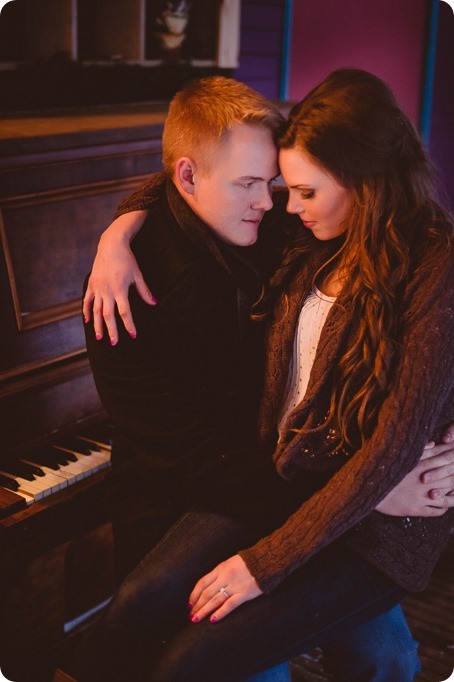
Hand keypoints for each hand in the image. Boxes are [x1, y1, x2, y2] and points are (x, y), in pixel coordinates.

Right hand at [82, 211, 154, 343]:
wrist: (111, 244)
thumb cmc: (127, 259)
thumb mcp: (138, 275)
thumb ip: (144, 291)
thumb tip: (154, 303)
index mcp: (120, 289)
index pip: (125, 312)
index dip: (129, 325)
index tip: (133, 335)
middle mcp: (107, 291)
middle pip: (108, 315)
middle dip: (111, 330)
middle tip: (114, 343)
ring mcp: (98, 288)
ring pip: (96, 310)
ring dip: (98, 325)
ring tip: (100, 337)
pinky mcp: (92, 284)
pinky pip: (88, 300)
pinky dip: (87, 310)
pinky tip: (87, 320)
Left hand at [188, 555, 262, 623]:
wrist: (265, 561)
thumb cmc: (248, 562)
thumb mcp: (230, 562)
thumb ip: (219, 573)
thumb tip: (208, 586)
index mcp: (220, 568)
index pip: (202, 583)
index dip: (194, 594)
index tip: (189, 604)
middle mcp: (225, 577)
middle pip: (206, 594)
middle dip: (197, 606)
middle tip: (190, 616)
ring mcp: (234, 586)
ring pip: (215, 600)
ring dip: (204, 611)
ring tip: (196, 619)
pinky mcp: (244, 594)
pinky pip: (230, 605)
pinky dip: (220, 612)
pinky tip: (213, 620)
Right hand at [376, 424, 453, 516]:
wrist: (368, 490)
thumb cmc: (383, 471)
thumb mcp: (399, 457)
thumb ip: (418, 450)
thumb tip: (433, 443)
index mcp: (419, 465)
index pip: (443, 459)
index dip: (453, 455)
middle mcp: (423, 481)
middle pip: (450, 477)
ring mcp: (421, 496)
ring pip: (447, 496)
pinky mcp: (416, 509)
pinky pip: (437, 510)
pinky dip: (445, 507)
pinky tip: (446, 505)